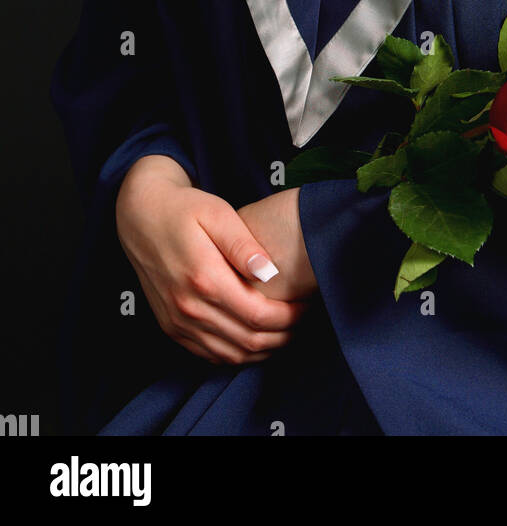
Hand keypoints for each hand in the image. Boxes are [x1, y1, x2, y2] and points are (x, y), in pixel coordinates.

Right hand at [115, 154, 307, 364]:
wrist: (140, 216)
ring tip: (286, 332)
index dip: (288, 316)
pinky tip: (255, 340)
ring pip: (229, 355)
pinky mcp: (170, 327)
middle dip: (282, 336)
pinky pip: (209, 354)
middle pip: (247, 340)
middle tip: (303, 320)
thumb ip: (243, 244)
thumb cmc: (184, 209)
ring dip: (262, 350)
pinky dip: (236, 354)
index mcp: (204, 278)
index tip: (307, 305)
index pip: (257, 314)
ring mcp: (177, 321)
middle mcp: (188, 307)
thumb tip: (270, 272)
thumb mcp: (217, 213)